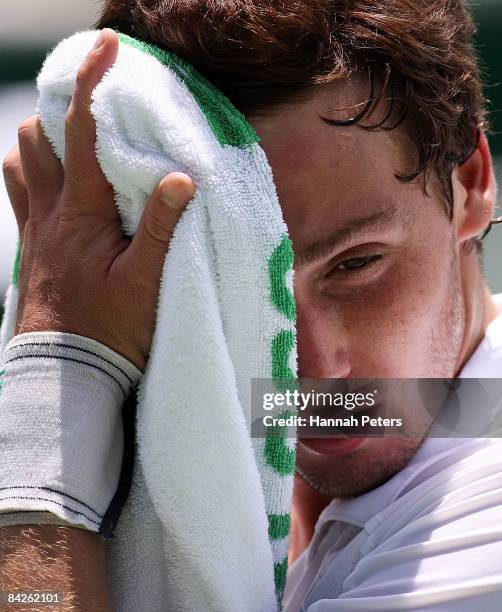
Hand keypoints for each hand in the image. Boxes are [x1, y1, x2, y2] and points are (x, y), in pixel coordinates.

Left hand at [2, 29, 195, 370]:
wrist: (67, 373)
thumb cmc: (112, 331)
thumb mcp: (147, 282)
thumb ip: (163, 229)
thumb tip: (182, 178)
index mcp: (81, 214)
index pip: (82, 132)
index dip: (94, 83)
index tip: (108, 46)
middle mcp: (49, 213)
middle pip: (36, 136)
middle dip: (60, 112)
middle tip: (97, 112)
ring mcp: (35, 229)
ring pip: (19, 161)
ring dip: (42, 143)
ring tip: (77, 146)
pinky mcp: (32, 247)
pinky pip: (20, 194)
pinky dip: (34, 174)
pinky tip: (61, 188)